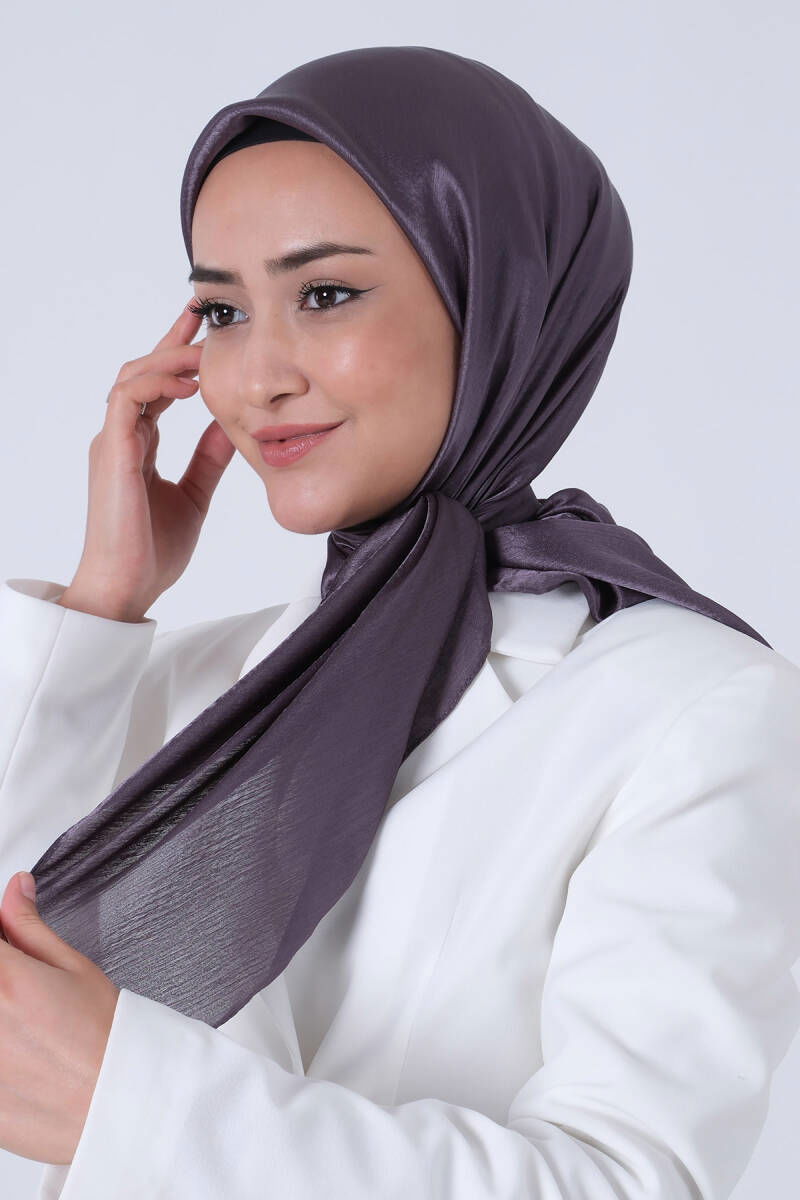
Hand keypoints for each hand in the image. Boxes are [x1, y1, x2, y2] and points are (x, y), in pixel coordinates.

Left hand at [0, 872, 119, 1164]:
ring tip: (25, 1028)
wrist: (120, 1103)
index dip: (2, 944)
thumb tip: (15, 889)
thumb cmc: (104, 1037)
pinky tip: (21, 1055)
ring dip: (4, 1016)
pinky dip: (2, 1053)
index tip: (13, 953)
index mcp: (4, 981)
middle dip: (5, 977)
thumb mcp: (74, 966)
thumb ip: (28, 926)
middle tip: (26, 998)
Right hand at [61, 302, 235, 621]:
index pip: (157, 389)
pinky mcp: (111, 451)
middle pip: (142, 372)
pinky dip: (157, 383)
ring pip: (132, 377)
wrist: (128, 587)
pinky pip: (127, 399)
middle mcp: (120, 437)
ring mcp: (112, 442)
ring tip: (203, 351)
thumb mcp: (195, 495)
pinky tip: (189, 384)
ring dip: (168, 359)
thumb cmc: (153, 551)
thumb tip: (231, 425)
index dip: (178, 360)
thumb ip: (208, 459)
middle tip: (203, 320)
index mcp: (137, 446)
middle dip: (172, 344)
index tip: (204, 334)